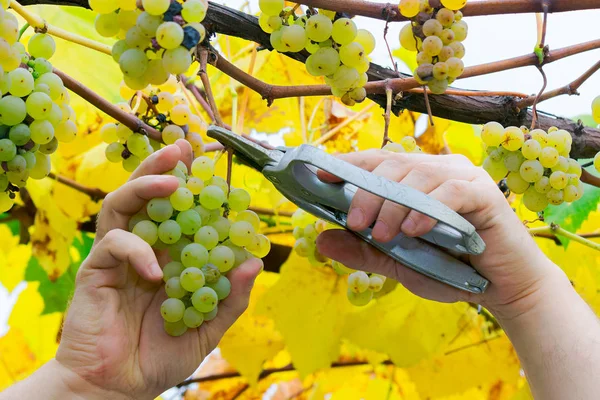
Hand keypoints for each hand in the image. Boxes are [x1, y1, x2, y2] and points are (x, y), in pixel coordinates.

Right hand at [55, 141, 262, 398]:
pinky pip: (113, 245)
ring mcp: (118, 256)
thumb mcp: (207, 327)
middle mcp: (144, 247)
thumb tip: (254, 262)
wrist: (119, 387)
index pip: (179, 210)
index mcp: (169, 255)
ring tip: (171, 179)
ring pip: (122, 205)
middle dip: (162, 166)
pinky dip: (136, 249)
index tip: (212, 161)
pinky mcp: (96, 270)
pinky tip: (157, 269)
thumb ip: (230, 297)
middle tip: (183, 147)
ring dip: (145, 185)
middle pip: (146, 194)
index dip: (193, 185)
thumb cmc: (161, 356)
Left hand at [316, 150, 565, 319]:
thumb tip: (321, 239)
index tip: (320, 175)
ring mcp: (464, 177)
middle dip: (368, 193)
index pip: (377, 161)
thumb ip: (363, 250)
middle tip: (355, 222)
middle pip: (393, 166)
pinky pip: (452, 192)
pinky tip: (414, 231)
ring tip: (384, 235)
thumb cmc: (450, 269)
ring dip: (395, 205)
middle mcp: (439, 169)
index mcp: (417, 178)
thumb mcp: (397, 261)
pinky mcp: (486, 193)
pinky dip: (428, 210)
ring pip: (419, 176)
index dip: (348, 165)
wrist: (501, 289)